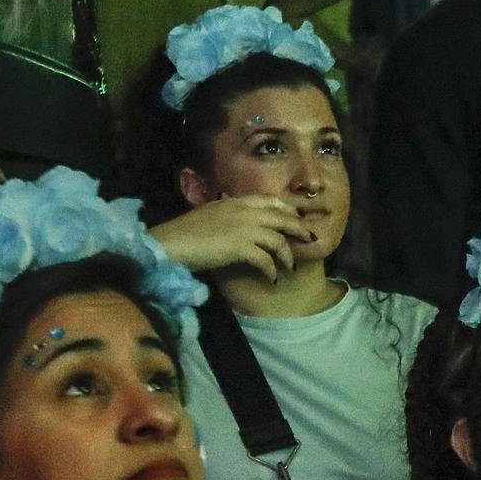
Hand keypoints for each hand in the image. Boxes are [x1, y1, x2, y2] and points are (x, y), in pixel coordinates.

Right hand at [149, 196, 314, 279]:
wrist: (170, 244)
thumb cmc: (186, 233)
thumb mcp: (211, 215)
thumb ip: (229, 214)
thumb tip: (241, 223)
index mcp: (236, 201)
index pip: (271, 200)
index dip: (289, 209)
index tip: (298, 217)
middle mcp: (244, 211)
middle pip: (283, 218)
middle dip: (299, 229)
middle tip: (310, 240)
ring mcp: (243, 228)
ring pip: (278, 240)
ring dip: (287, 256)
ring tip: (289, 268)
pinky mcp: (240, 247)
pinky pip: (266, 260)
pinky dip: (271, 271)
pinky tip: (272, 279)